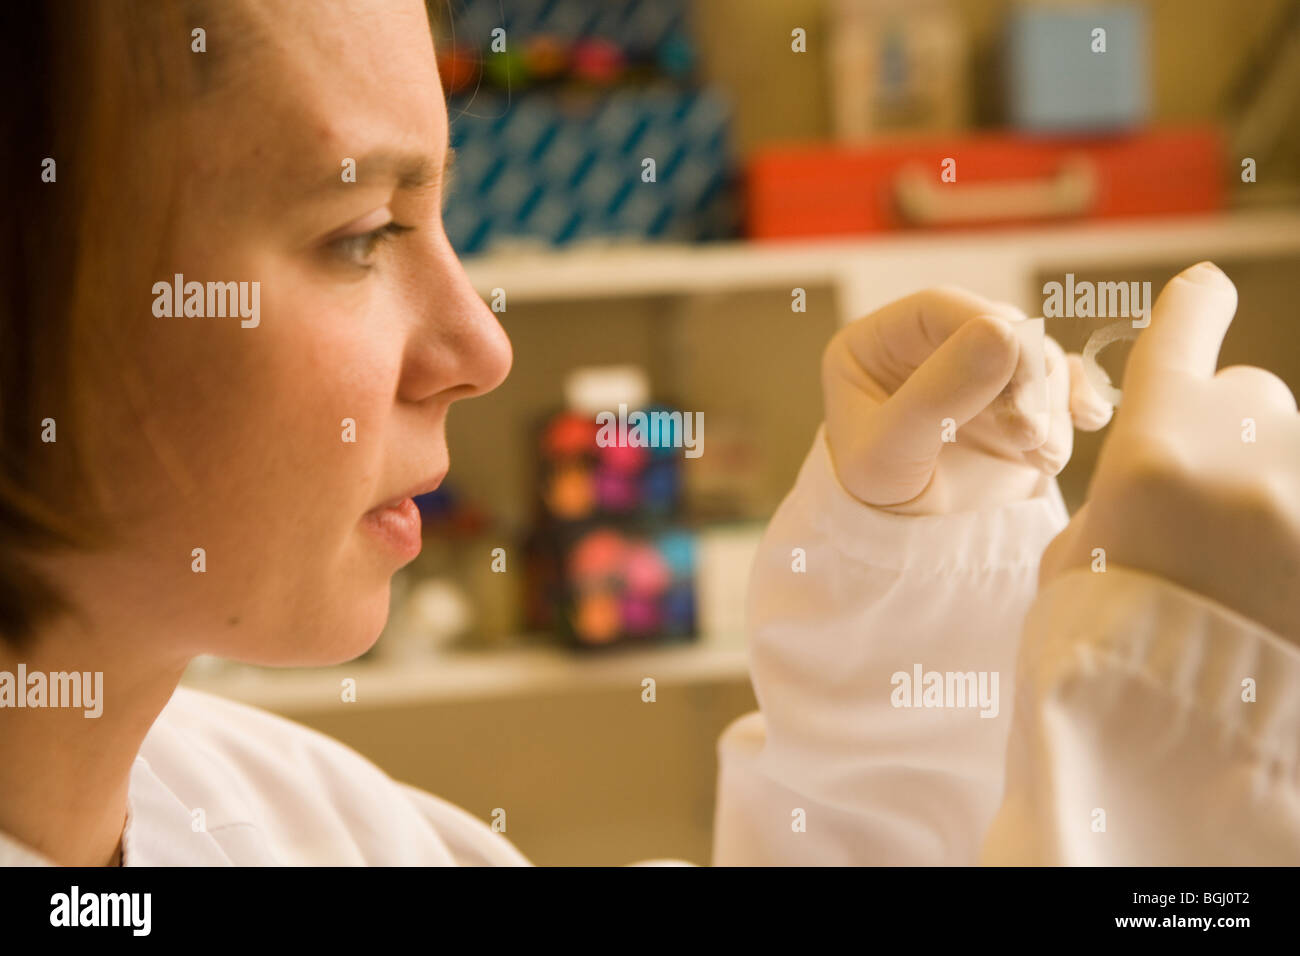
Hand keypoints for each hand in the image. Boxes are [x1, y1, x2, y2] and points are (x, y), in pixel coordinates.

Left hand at [822, 287, 1110, 513]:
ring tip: (1044, 458)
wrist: (911, 553)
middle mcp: (929, 347)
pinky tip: (1090, 420)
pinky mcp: (1017, 402)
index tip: (1024, 373)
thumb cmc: (879, 503)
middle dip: (1028, 379)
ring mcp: (977, 372)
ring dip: (1052, 404)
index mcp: (877, 343)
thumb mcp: (890, 452)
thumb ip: (937, 395)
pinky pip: (1059, 382)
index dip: (989, 329)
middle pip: (999, 329)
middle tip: (1032, 435)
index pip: (941, 308)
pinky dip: (1078, 400)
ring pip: (1035, 358)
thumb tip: (1004, 331)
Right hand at [1041, 262, 1299, 640]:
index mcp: (1152, 450)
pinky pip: (1298, 497)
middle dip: (1230, 431)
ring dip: (1269, 485)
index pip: (1183, 333)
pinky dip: (1284, 525)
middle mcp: (1244, 456)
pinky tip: (1269, 575)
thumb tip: (1157, 464)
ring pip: (1291, 451)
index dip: (1193, 306)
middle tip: (1202, 508)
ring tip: (1242, 565)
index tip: (1204, 291)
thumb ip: (1124, 484)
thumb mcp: (1078, 553)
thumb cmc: (1102, 642)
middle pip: (1251, 394)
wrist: (1173, 741)